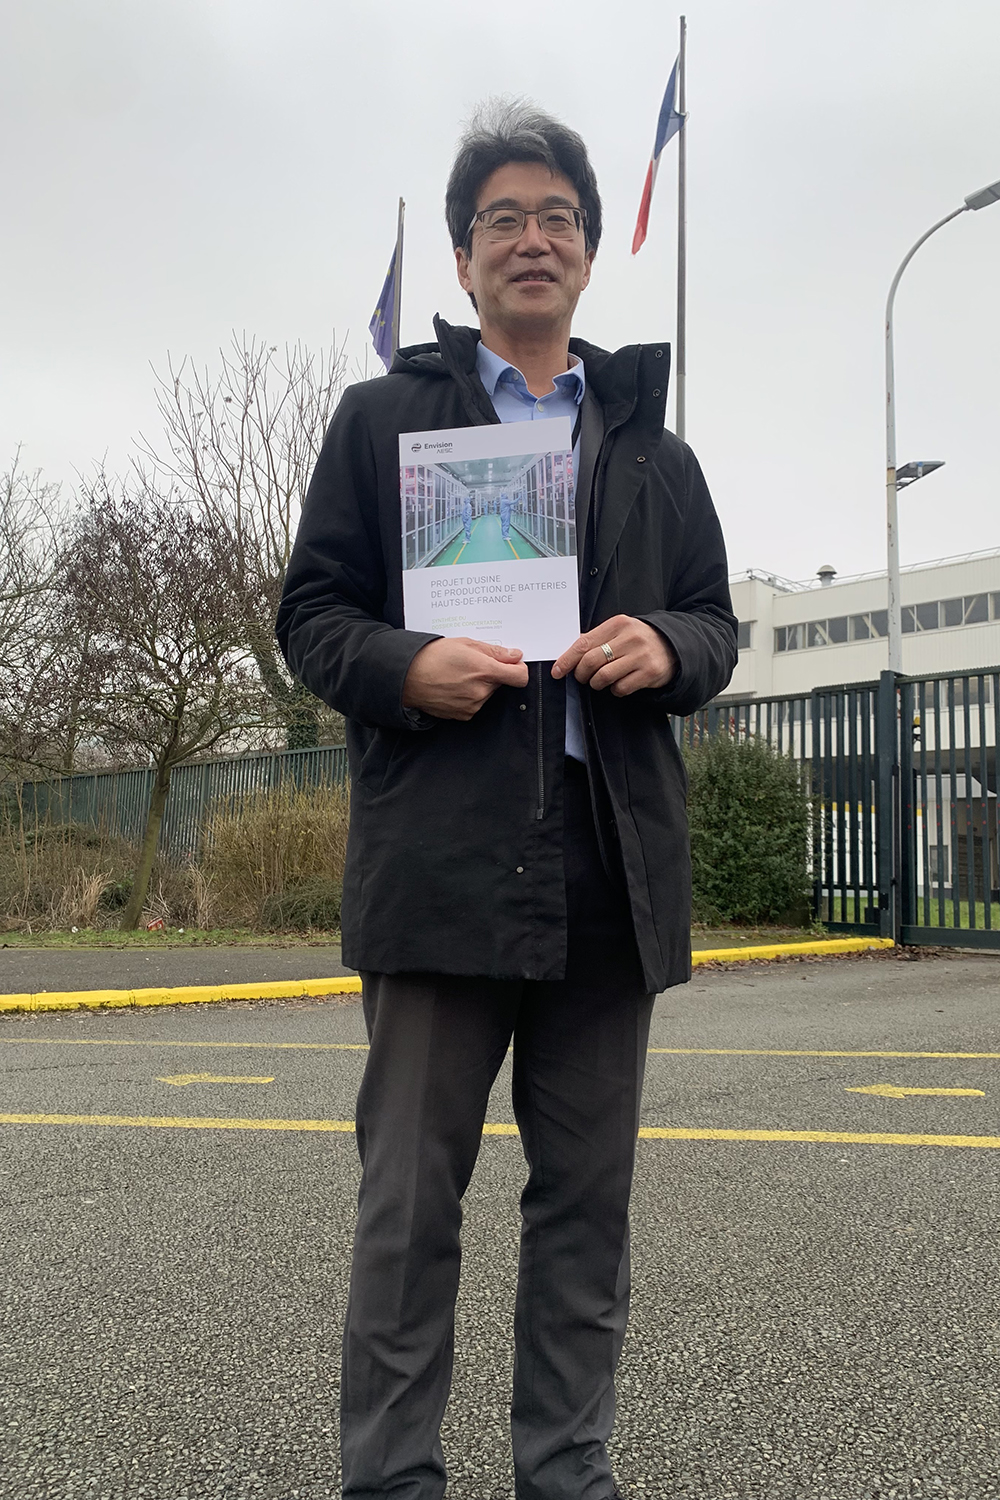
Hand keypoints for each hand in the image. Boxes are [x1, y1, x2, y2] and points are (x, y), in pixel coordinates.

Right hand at [403, 637, 529, 720]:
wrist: (407, 677)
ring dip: (480, 685)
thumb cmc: (431, 657)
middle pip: (501, 683)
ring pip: (487, 693)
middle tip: (472, 664)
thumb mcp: (465, 644)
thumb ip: (494, 652)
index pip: (520, 677)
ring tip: (459, 675)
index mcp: (485, 670)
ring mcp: (472, 705)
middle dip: (492, 674)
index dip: (519, 669)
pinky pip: (475, 704)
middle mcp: (481, 691)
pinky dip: (469, 696)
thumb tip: (515, 656)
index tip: (513, 665)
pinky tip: (454, 686)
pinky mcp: (464, 715)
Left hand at [551, 614, 676, 696]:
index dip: (567, 660)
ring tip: (602, 680)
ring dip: (597, 683)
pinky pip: (620, 688)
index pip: (584, 643)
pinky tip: (621, 683)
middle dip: (581, 674)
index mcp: (618, 624)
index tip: (557, 671)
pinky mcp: (649, 673)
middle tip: (583, 677)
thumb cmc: (639, 640)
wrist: (673, 647)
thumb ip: (596, 639)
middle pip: (590, 662)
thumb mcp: (619, 632)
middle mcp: (630, 638)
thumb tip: (568, 651)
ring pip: (603, 677)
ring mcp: (641, 656)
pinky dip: (616, 690)